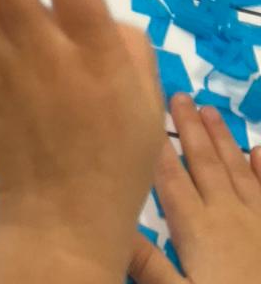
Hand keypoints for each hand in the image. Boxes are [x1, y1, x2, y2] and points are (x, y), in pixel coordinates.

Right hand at [130, 94, 260, 283]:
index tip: (145, 111)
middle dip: (190, 128)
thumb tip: (111, 224)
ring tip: (210, 110)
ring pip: (237, 169)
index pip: (170, 176)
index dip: (156, 144)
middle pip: (205, 162)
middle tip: (179, 94)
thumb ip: (147, 262)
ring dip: (222, 139)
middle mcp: (227, 213)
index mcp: (197, 227)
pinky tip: (259, 150)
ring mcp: (259, 220)